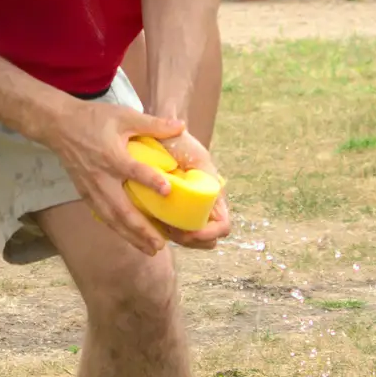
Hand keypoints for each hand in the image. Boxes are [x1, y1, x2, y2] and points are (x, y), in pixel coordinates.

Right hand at [46, 100, 184, 254]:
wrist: (59, 126)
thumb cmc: (94, 118)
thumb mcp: (124, 115)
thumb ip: (152, 124)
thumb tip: (181, 125)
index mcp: (111, 155)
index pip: (132, 170)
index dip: (150, 180)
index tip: (168, 191)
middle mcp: (101, 177)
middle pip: (121, 208)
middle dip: (141, 228)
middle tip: (160, 244)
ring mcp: (91, 189)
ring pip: (112, 218)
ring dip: (131, 236)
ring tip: (150, 249)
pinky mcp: (85, 193)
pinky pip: (103, 216)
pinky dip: (118, 229)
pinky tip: (131, 239)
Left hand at [154, 129, 229, 249]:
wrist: (162, 135)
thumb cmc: (181, 143)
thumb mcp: (197, 157)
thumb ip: (206, 174)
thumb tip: (214, 194)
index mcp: (214, 197)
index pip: (222, 227)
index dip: (208, 234)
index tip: (190, 231)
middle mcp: (204, 207)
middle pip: (207, 240)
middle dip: (192, 242)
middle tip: (172, 231)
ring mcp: (188, 211)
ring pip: (191, 240)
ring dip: (179, 240)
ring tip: (163, 227)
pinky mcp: (171, 211)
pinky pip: (173, 232)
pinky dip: (165, 234)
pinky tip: (153, 225)